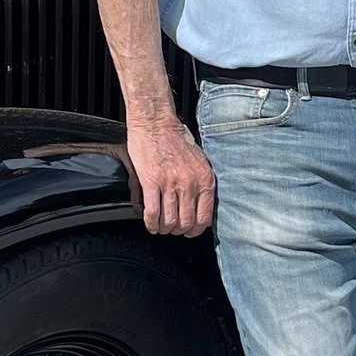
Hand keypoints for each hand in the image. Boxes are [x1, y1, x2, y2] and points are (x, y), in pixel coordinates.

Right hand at [126, 111, 215, 236]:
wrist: (156, 123)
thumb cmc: (175, 138)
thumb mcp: (200, 161)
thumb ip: (201, 183)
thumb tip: (200, 205)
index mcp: (205, 179)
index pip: (204, 218)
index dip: (195, 230)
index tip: (189, 232)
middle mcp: (190, 183)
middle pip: (185, 223)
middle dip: (178, 231)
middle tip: (172, 230)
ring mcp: (171, 183)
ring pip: (168, 221)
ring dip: (164, 229)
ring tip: (160, 227)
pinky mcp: (151, 182)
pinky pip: (152, 213)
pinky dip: (151, 223)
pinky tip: (150, 224)